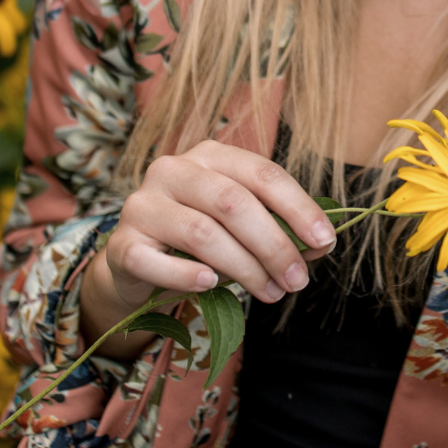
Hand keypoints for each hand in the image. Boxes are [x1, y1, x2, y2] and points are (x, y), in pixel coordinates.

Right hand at [96, 140, 336, 318]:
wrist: (139, 263)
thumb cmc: (200, 240)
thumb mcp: (242, 228)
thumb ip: (279, 229)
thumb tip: (322, 244)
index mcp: (209, 155)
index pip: (262, 173)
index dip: (298, 207)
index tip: (324, 241)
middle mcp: (173, 169)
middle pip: (234, 203)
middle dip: (274, 245)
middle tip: (297, 280)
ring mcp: (142, 204)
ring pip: (203, 234)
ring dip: (245, 269)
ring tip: (270, 293)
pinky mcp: (123, 243)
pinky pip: (157, 262)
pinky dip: (187, 276)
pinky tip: (210, 285)